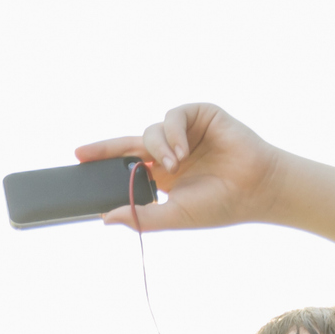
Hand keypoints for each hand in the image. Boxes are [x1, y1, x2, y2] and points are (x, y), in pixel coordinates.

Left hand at [77, 104, 287, 233]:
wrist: (256, 190)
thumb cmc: (220, 206)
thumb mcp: (174, 216)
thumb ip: (141, 216)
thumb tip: (105, 218)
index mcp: (164, 174)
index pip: (127, 163)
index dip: (104, 159)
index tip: (77, 159)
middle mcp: (172, 151)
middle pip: (132, 142)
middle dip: (107, 148)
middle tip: (85, 155)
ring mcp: (186, 132)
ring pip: (152, 130)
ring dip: (158, 148)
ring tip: (175, 166)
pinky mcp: (201, 115)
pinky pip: (174, 116)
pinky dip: (173, 132)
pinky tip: (182, 151)